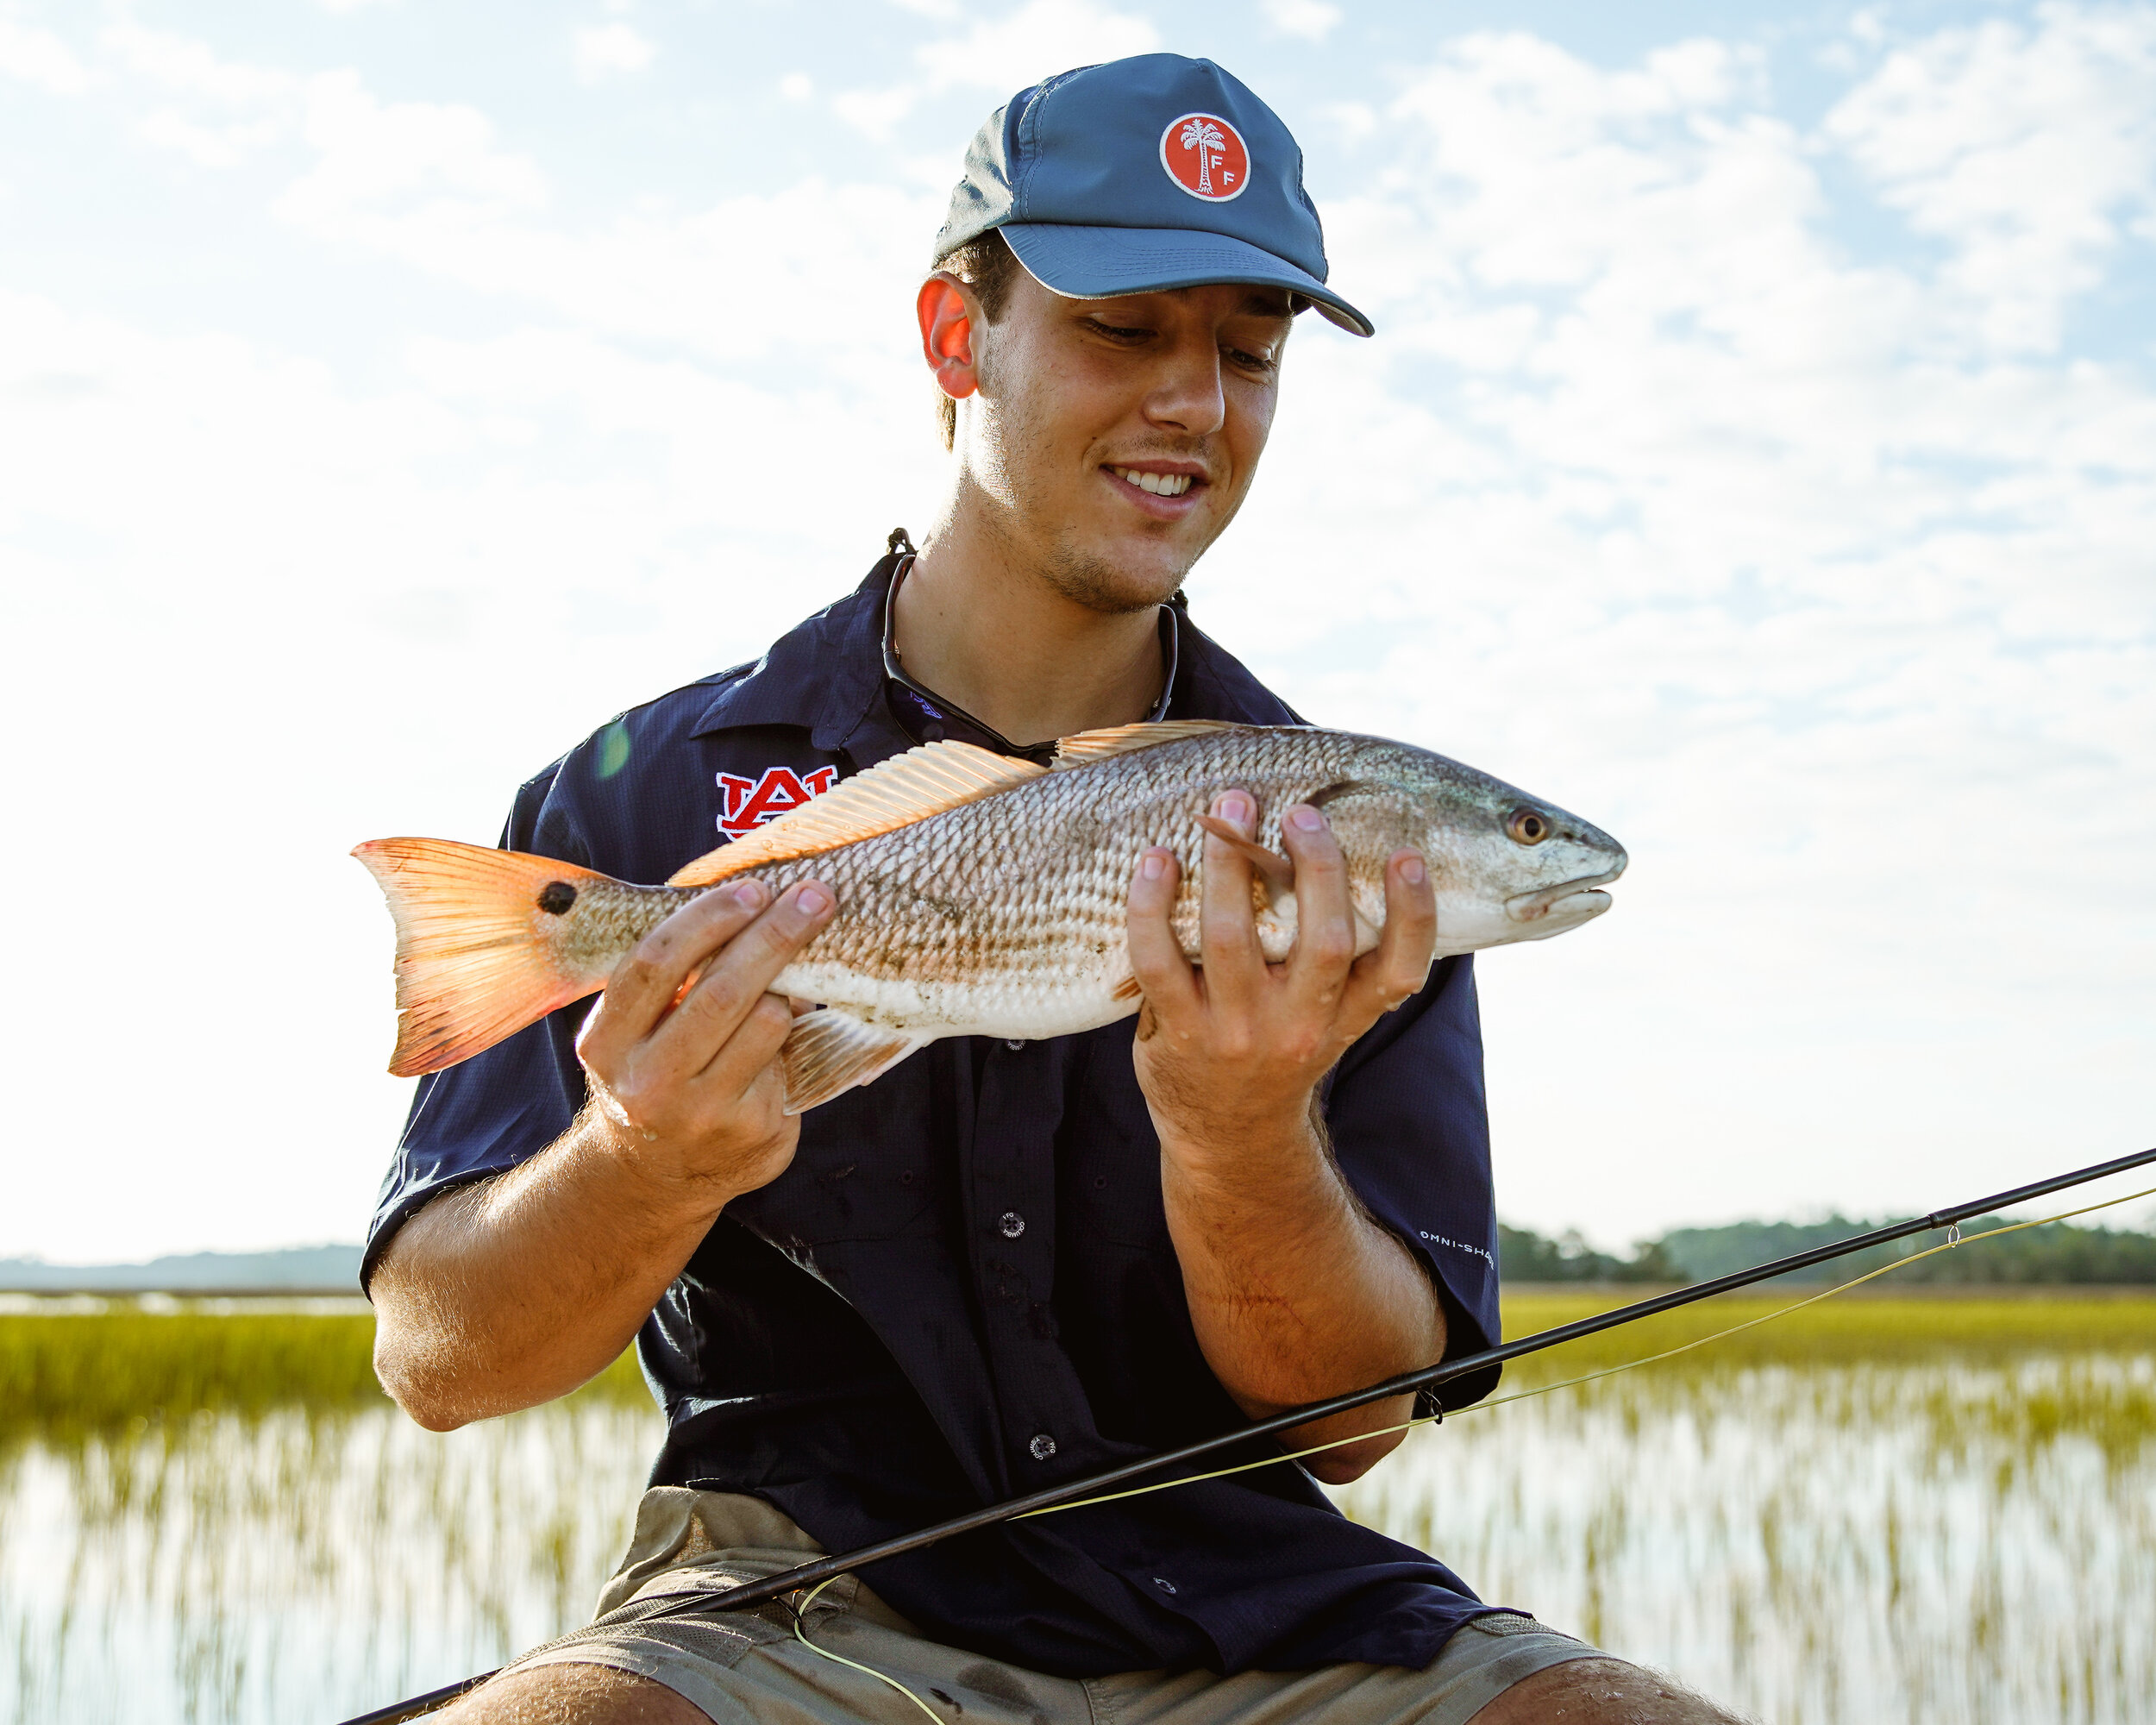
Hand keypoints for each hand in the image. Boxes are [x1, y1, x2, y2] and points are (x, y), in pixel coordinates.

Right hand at [574, 877, 835, 1203]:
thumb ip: (676, 980)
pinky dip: (794, 1035)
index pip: (655, 964)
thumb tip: (758, 910)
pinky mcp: (751, 1132)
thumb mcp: (637, 1033)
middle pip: (721, 991)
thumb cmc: (653, 1076)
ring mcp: (700, 1113)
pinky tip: (791, 1030)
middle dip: (774, 935)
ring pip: (765, 1023)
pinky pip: (789, 1059)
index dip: (707, 919)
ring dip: (787, 991)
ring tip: (792, 980)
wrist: (653, 1177)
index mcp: (607, 1043)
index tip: (753, 889)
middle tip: (813, 897)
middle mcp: (646, 1082)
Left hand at [1126, 791, 1435, 1152]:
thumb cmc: (1281, 1048)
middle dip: (1316, 868)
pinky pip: (1158, 960)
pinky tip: (1155, 861)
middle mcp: (1300, 1027)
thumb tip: (1338, 845)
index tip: (1409, 857)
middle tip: (1302, 813)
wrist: (1229, 1135)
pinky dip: (1151, 905)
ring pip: (1233, 937)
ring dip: (1229, 865)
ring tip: (1228, 808)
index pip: (1398, 971)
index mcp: (1347, 1017)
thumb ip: (1340, 958)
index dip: (1414, 915)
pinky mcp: (1178, 1033)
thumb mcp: (1328, 1018)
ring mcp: (1237, 1032)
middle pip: (1323, 942)